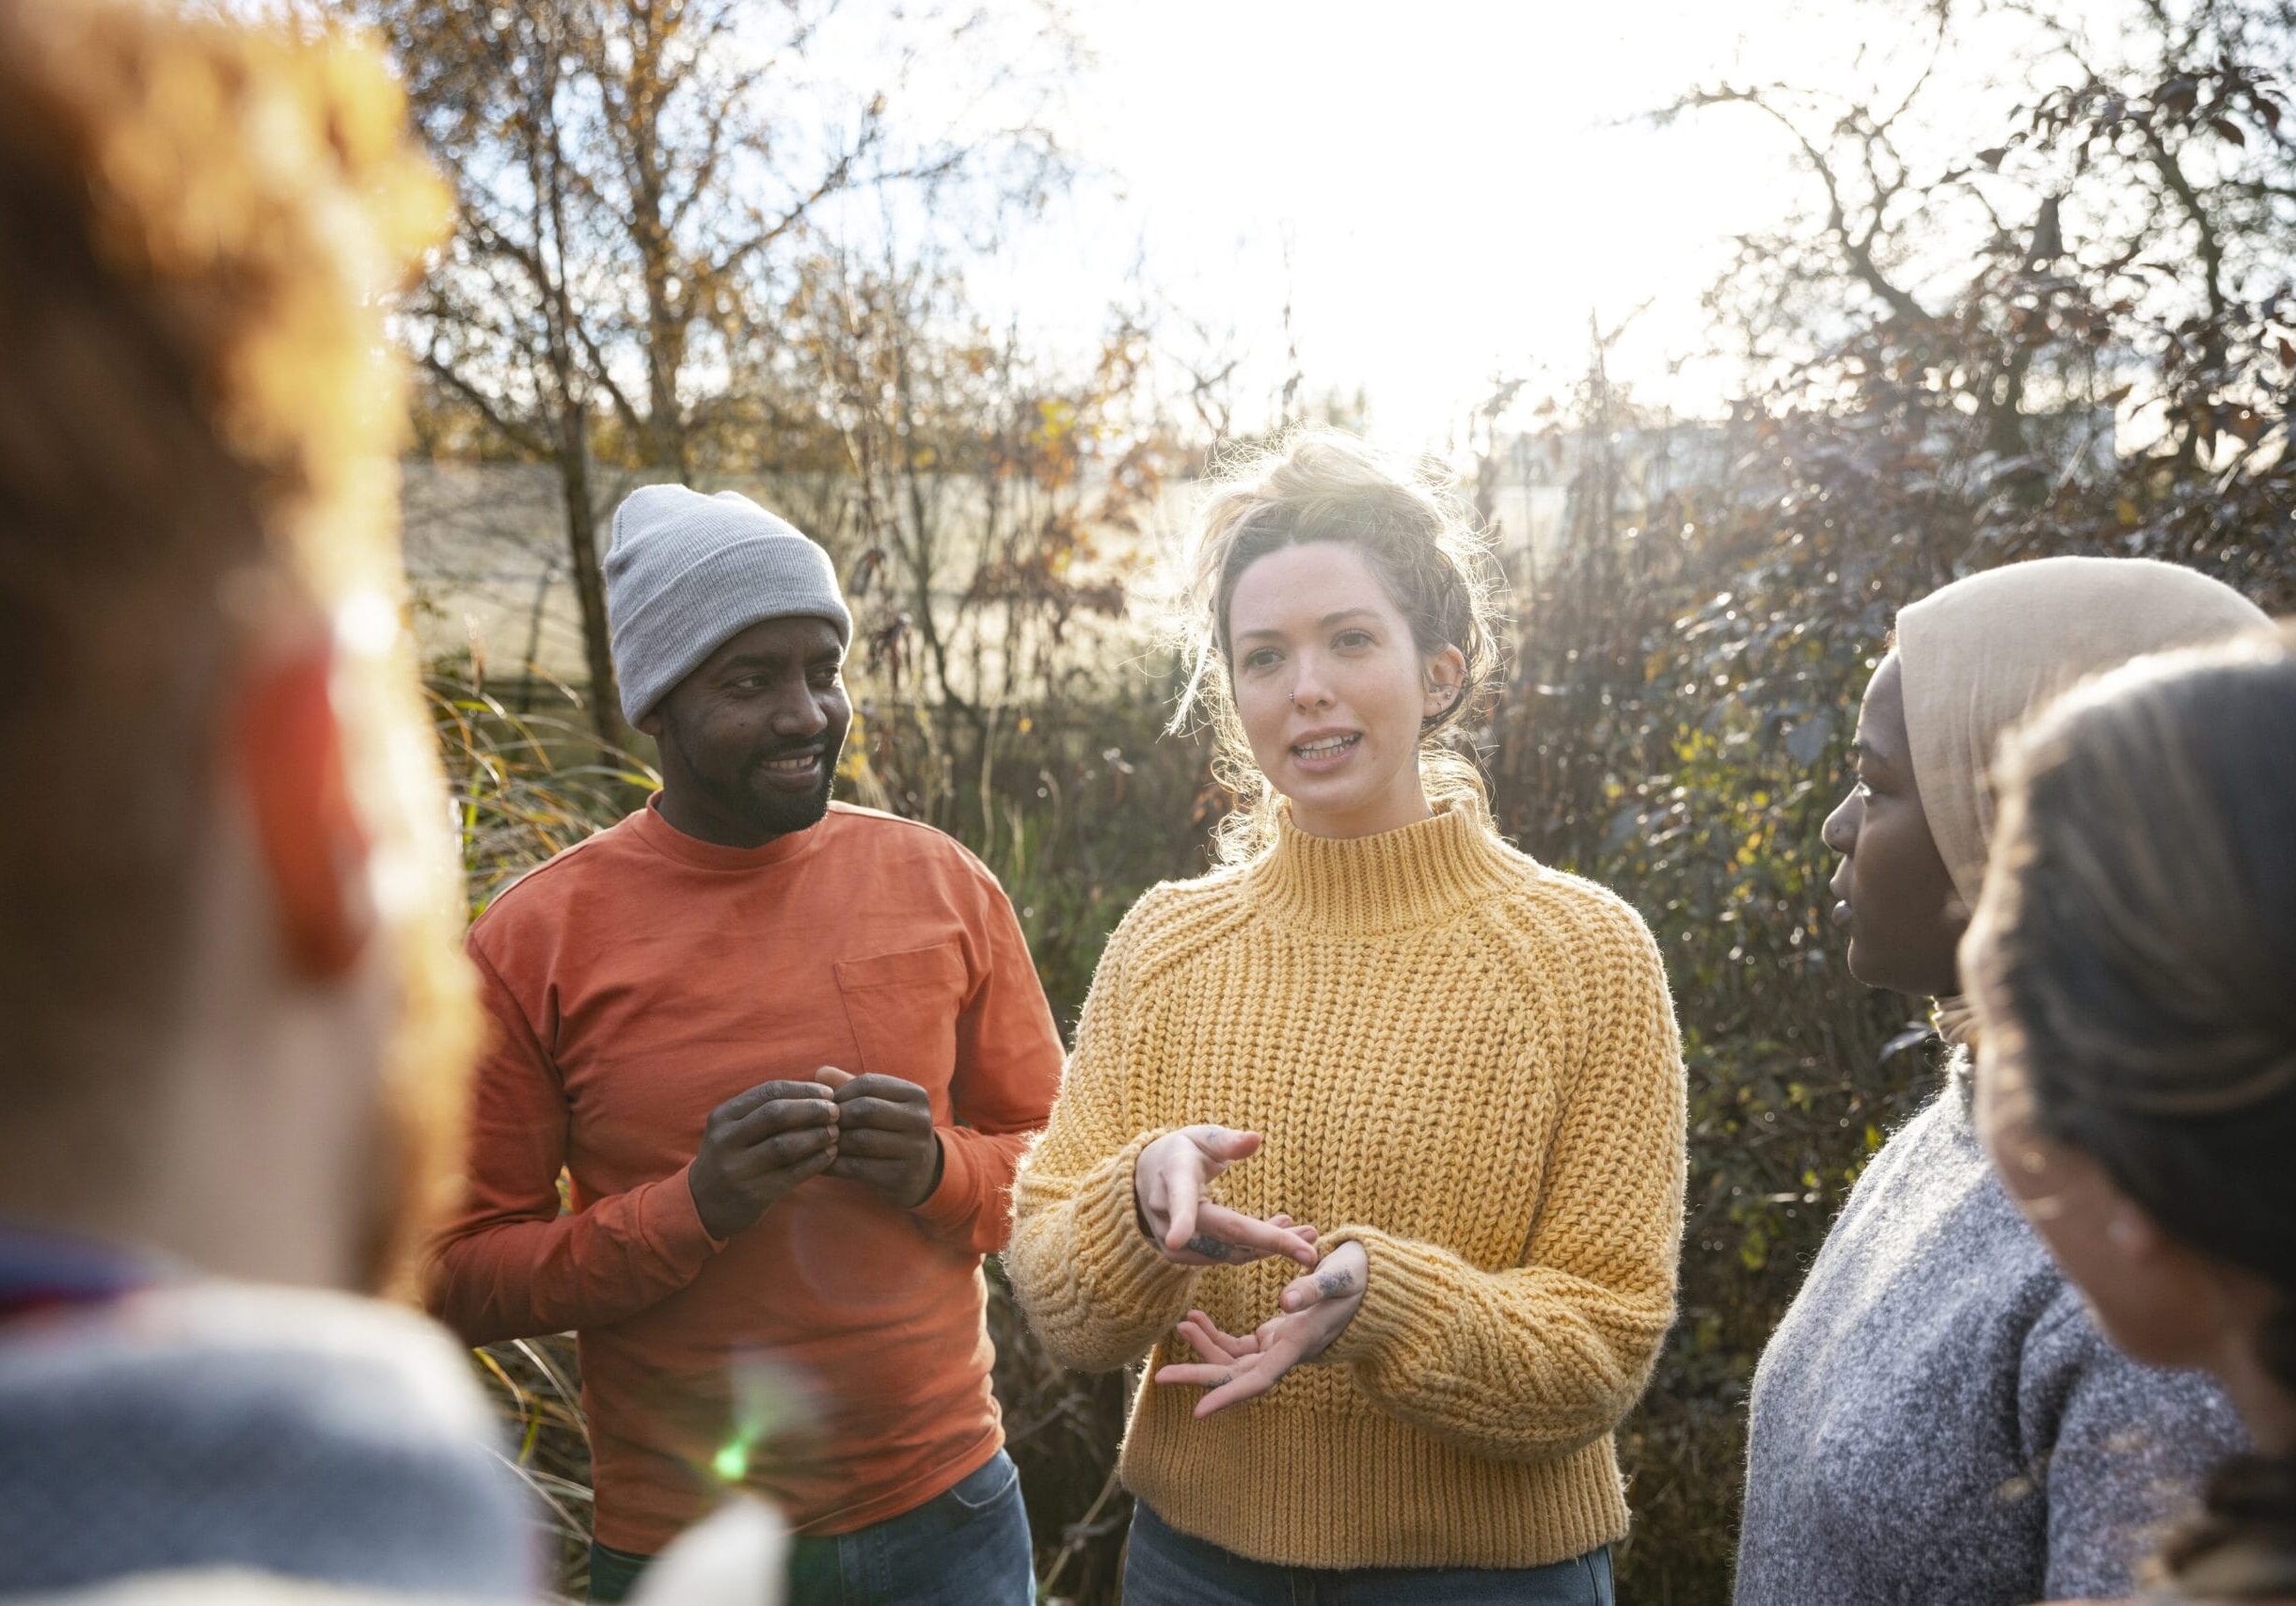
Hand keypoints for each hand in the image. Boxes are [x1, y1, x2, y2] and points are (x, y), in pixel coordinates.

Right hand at [687, 1080, 840, 1239]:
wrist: (702, 1204)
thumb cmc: (731, 1157)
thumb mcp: (735, 1129)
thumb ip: (766, 1109)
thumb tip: (816, 1090)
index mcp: (723, 1116)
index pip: (769, 1092)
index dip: (803, 1089)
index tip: (828, 1092)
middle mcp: (726, 1140)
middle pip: (776, 1114)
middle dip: (812, 1109)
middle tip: (836, 1112)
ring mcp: (736, 1168)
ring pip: (783, 1145)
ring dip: (815, 1136)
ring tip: (835, 1133)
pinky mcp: (751, 1194)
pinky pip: (790, 1174)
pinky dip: (814, 1163)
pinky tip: (829, 1156)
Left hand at [813, 1066, 942, 1207]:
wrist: (921, 1172)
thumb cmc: (890, 1130)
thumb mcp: (879, 1104)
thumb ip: (851, 1086)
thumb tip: (820, 1072)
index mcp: (916, 1095)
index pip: (869, 1083)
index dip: (841, 1092)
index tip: (825, 1104)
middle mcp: (920, 1120)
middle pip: (866, 1109)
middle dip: (837, 1117)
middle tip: (818, 1124)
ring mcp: (915, 1149)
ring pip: (861, 1140)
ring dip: (834, 1142)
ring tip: (818, 1143)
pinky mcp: (903, 1176)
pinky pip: (859, 1167)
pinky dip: (835, 1165)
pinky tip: (822, 1164)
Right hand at [1132, 1126, 1319, 1268]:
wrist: (1148, 1177)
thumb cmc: (1182, 1151)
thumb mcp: (1201, 1137)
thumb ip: (1227, 1141)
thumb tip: (1255, 1139)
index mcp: (1174, 1176)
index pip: (1179, 1199)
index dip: (1181, 1219)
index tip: (1177, 1239)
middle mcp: (1168, 1212)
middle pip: (1221, 1233)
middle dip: (1268, 1243)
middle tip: (1309, 1252)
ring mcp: (1171, 1239)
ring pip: (1227, 1252)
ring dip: (1270, 1247)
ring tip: (1307, 1235)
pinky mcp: (1181, 1255)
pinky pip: (1224, 1257)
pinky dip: (1255, 1250)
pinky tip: (1282, 1235)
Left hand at [1153, 1240, 1367, 1417]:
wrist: (1371, 1282)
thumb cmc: (1359, 1277)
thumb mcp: (1339, 1276)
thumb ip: (1314, 1288)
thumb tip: (1284, 1302)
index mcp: (1298, 1344)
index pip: (1258, 1379)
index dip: (1229, 1396)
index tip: (1199, 1411)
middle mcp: (1285, 1352)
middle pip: (1236, 1375)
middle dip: (1199, 1376)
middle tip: (1160, 1376)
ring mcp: (1278, 1346)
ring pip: (1233, 1360)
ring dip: (1204, 1347)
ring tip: (1181, 1324)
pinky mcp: (1274, 1336)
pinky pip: (1237, 1345)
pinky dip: (1214, 1334)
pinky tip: (1196, 1319)